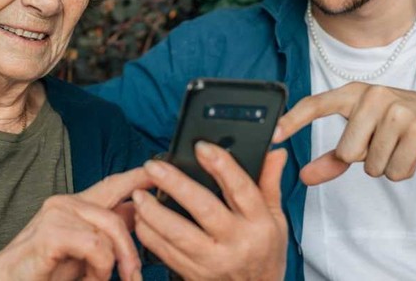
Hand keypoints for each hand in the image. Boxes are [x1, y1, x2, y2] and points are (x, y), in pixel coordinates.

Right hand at [0, 168, 151, 280]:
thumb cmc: (42, 272)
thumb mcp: (83, 253)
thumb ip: (106, 232)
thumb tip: (134, 213)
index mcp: (75, 206)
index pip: (113, 184)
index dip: (139, 177)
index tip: (161, 171)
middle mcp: (66, 202)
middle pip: (118, 214)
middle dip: (131, 249)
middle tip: (132, 276)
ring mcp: (57, 213)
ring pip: (109, 231)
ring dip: (110, 265)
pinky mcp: (50, 231)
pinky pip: (95, 245)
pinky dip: (98, 268)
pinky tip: (87, 278)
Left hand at [132, 143, 287, 279]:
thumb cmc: (266, 253)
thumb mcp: (276, 218)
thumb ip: (270, 182)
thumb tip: (274, 151)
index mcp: (259, 223)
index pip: (241, 189)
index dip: (221, 164)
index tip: (201, 147)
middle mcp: (237, 242)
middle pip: (203, 208)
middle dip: (175, 184)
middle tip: (154, 167)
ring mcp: (214, 260)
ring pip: (179, 234)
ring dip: (154, 212)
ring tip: (139, 193)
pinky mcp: (195, 274)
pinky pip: (167, 253)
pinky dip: (150, 234)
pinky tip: (141, 218)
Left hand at [274, 82, 415, 184]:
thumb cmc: (398, 125)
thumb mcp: (364, 134)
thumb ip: (332, 157)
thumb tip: (303, 176)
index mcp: (353, 93)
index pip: (315, 105)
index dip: (292, 121)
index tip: (272, 136)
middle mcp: (372, 96)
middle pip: (346, 152)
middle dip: (363, 158)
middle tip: (382, 142)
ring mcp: (397, 110)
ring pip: (370, 165)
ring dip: (384, 165)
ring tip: (398, 145)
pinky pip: (394, 171)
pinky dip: (402, 170)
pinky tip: (412, 151)